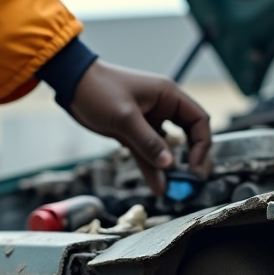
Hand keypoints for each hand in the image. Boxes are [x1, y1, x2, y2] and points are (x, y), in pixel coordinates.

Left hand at [66, 60, 211, 194]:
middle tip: (191, 179)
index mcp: (168, 96)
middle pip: (188, 135)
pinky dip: (152, 168)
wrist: (71, 85)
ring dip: (169, 168)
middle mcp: (163, 108)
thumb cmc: (99, 90)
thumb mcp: (124, 117)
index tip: (193, 165)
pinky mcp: (134, 132)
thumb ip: (148, 141)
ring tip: (173, 189)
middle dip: (191, 157)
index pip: (199, 120)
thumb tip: (168, 165)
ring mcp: (149, 121)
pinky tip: (156, 185)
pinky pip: (148, 153)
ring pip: (166, 148)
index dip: (201, 144)